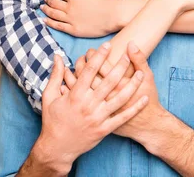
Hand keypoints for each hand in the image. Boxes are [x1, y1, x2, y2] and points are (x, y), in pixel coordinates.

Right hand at [36, 46, 148, 169]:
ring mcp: (97, 118)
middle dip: (120, 66)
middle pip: (108, 82)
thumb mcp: (49, 97)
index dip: (99, 57)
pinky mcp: (104, 130)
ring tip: (141, 73)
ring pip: (119, 98)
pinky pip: (122, 117)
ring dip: (132, 85)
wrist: (57, 148)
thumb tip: (57, 56)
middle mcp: (88, 105)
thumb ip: (55, 76)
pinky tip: (144, 98)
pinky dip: (135, 108)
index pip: (89, 71)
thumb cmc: (52, 121)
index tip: (107, 45)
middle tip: (128, 55)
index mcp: (75, 95)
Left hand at [41, 0, 119, 36]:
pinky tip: (45, 20)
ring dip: (46, 10)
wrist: (113, 15)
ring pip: (53, 14)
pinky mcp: (73, 29)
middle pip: (54, 3)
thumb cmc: (106, 1)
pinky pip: (58, 25)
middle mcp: (69, 7)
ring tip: (42, 8)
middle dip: (48, 0)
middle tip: (45, 0)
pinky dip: (50, 22)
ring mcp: (70, 19)